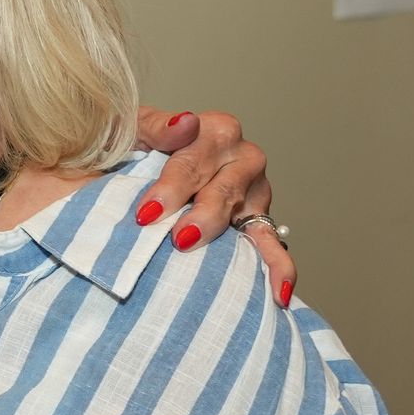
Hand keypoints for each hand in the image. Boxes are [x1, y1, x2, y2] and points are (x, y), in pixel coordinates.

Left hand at [133, 108, 293, 305]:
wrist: (134, 169)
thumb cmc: (134, 147)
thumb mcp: (134, 128)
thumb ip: (156, 125)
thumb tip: (185, 122)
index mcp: (213, 131)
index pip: (193, 160)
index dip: (171, 187)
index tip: (146, 214)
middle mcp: (241, 157)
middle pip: (223, 189)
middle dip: (201, 215)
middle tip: (178, 240)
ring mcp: (254, 191)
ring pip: (246, 215)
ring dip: (227, 238)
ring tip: (210, 260)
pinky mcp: (258, 221)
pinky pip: (271, 246)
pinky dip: (279, 267)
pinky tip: (278, 292)